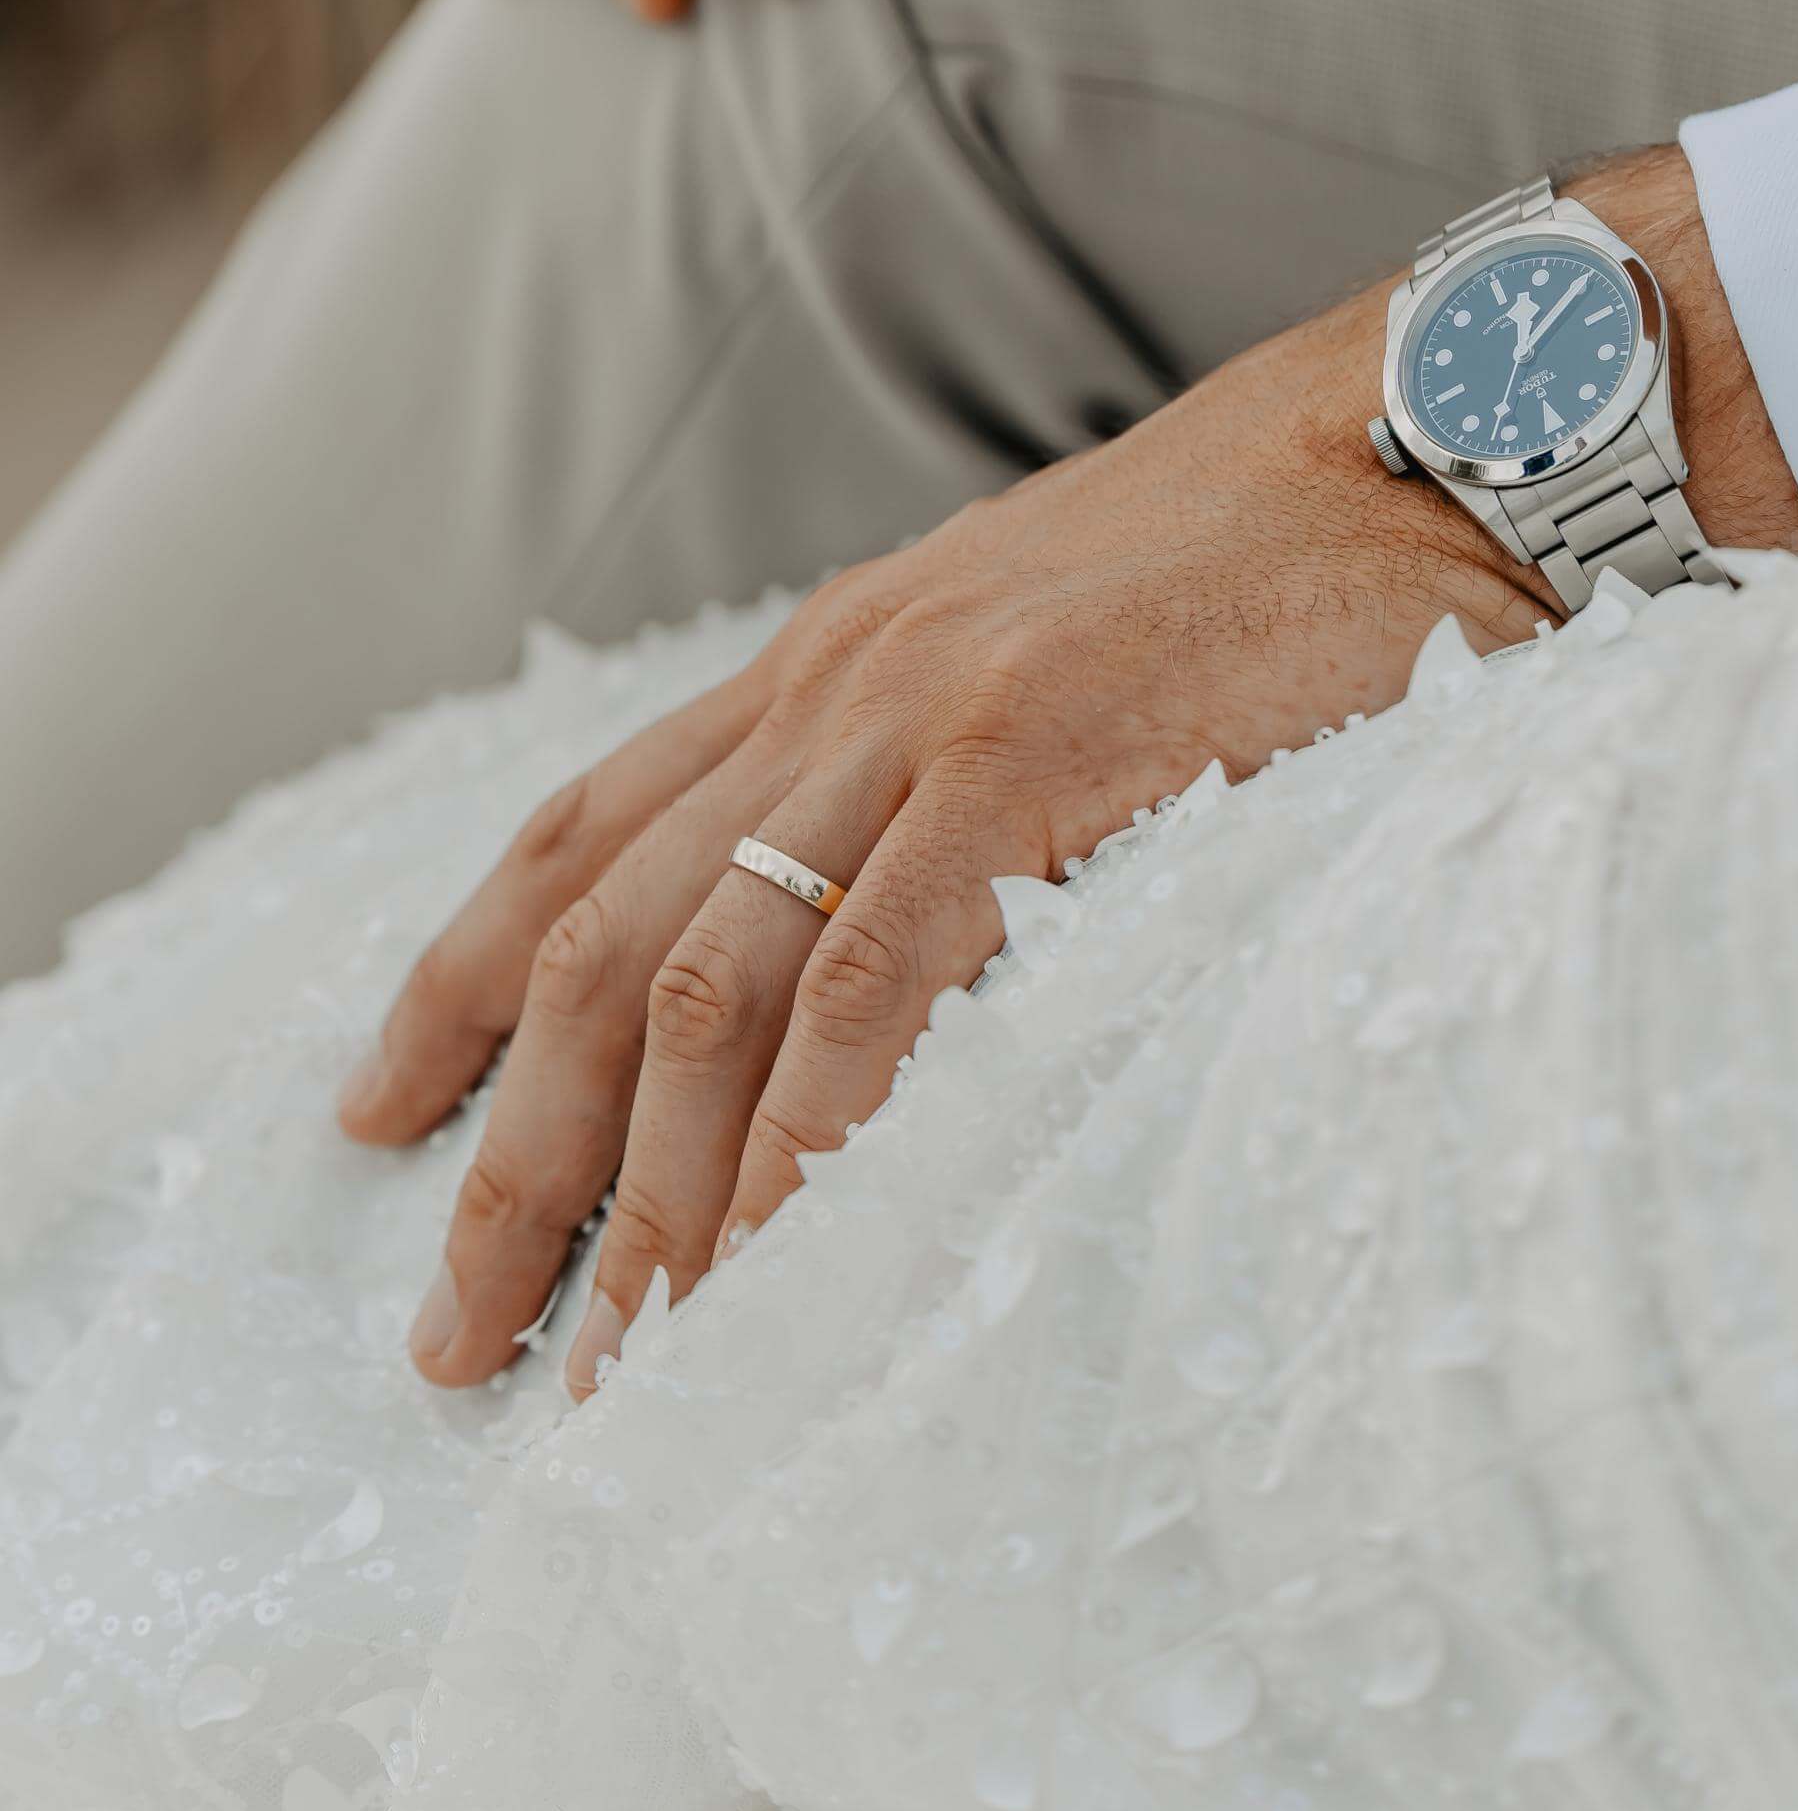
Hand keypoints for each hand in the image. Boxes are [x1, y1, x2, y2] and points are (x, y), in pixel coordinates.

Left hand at [339, 147, 1797, 1403]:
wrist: (1406, 438)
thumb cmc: (1259, 570)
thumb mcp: (1046, 657)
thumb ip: (946, 782)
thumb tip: (896, 975)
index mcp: (825, 662)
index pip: (582, 827)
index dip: (457, 981)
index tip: (378, 1115)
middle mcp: (831, 684)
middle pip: (602, 939)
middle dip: (515, 1156)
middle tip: (463, 1341)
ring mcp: (918, 712)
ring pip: (710, 976)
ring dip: (649, 1193)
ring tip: (619, 1373)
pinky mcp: (1028, 751)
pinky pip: (880, 973)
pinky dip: (814, 1131)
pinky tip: (781, 1263)